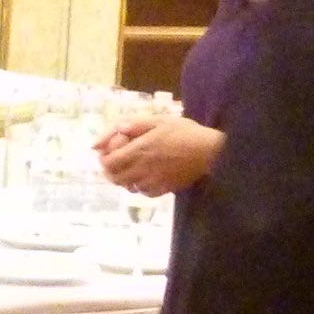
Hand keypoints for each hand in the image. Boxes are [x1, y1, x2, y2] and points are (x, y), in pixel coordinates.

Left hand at [97, 114, 222, 195]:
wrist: (209, 152)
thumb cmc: (185, 132)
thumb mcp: (159, 120)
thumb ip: (135, 125)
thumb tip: (117, 130)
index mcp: (139, 150)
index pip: (109, 163)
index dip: (104, 159)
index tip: (107, 153)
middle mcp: (142, 169)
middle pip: (115, 178)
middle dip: (111, 171)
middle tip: (115, 163)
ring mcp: (153, 181)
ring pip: (128, 187)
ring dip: (125, 179)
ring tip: (130, 169)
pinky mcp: (164, 189)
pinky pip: (145, 193)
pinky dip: (140, 187)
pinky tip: (146, 178)